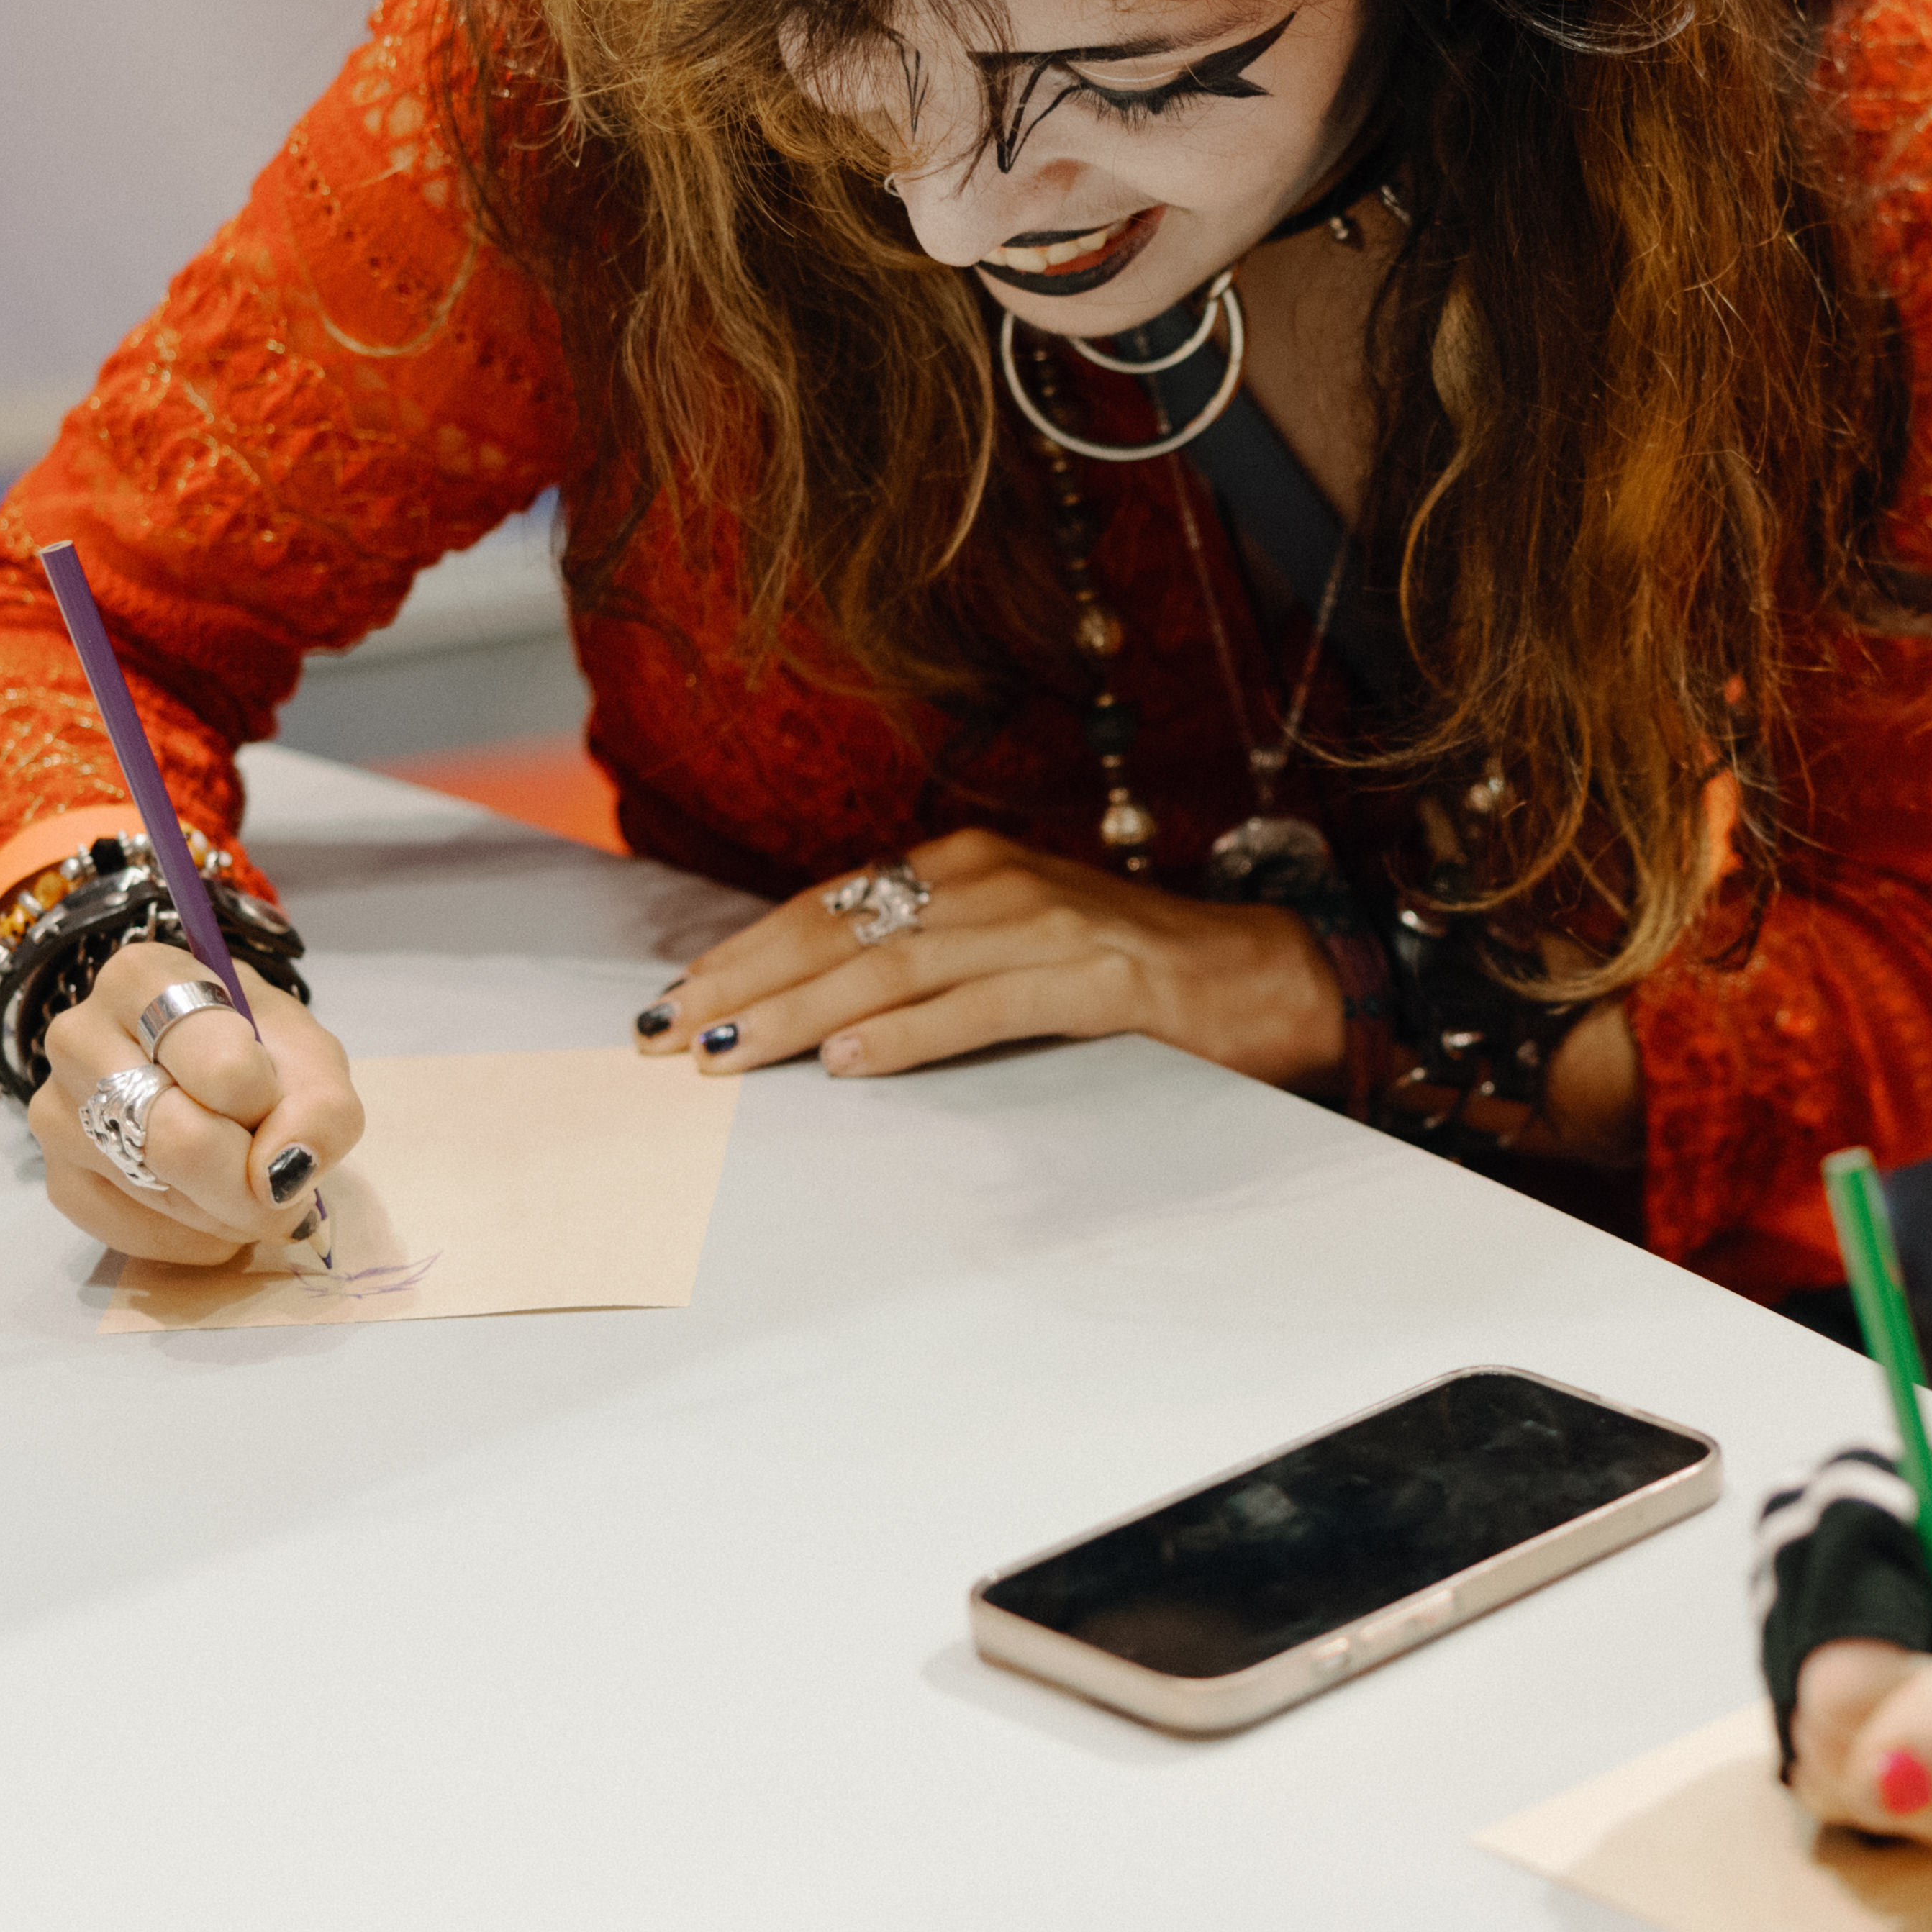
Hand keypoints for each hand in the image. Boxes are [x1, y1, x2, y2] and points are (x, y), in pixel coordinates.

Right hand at [24, 955, 361, 1268]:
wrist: (219, 1085)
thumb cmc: (261, 1056)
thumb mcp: (312, 1061)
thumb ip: (321, 1110)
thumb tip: (278, 1176)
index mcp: (143, 978)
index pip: (223, 1068)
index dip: (267, 1104)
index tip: (274, 1103)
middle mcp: (79, 1036)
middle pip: (177, 1139)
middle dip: (249, 1181)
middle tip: (280, 1185)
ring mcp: (57, 1110)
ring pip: (157, 1191)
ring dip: (225, 1211)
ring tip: (245, 1186)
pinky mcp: (59, 1178)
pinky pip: (133, 1230)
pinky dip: (192, 1237)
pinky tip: (211, 1211)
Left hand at [643, 830, 1344, 1085]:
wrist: (1269, 978)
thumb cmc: (1131, 979)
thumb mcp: (1014, 952)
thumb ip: (931, 964)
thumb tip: (818, 1014)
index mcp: (970, 867)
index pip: (829, 906)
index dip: (744, 951)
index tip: (672, 999)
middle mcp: (996, 880)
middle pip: (842, 930)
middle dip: (743, 983)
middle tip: (663, 1034)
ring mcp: (1046, 924)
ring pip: (894, 967)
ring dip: (798, 1013)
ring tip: (725, 1054)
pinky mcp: (1096, 977)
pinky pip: (983, 1007)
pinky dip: (909, 1036)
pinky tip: (847, 1064)